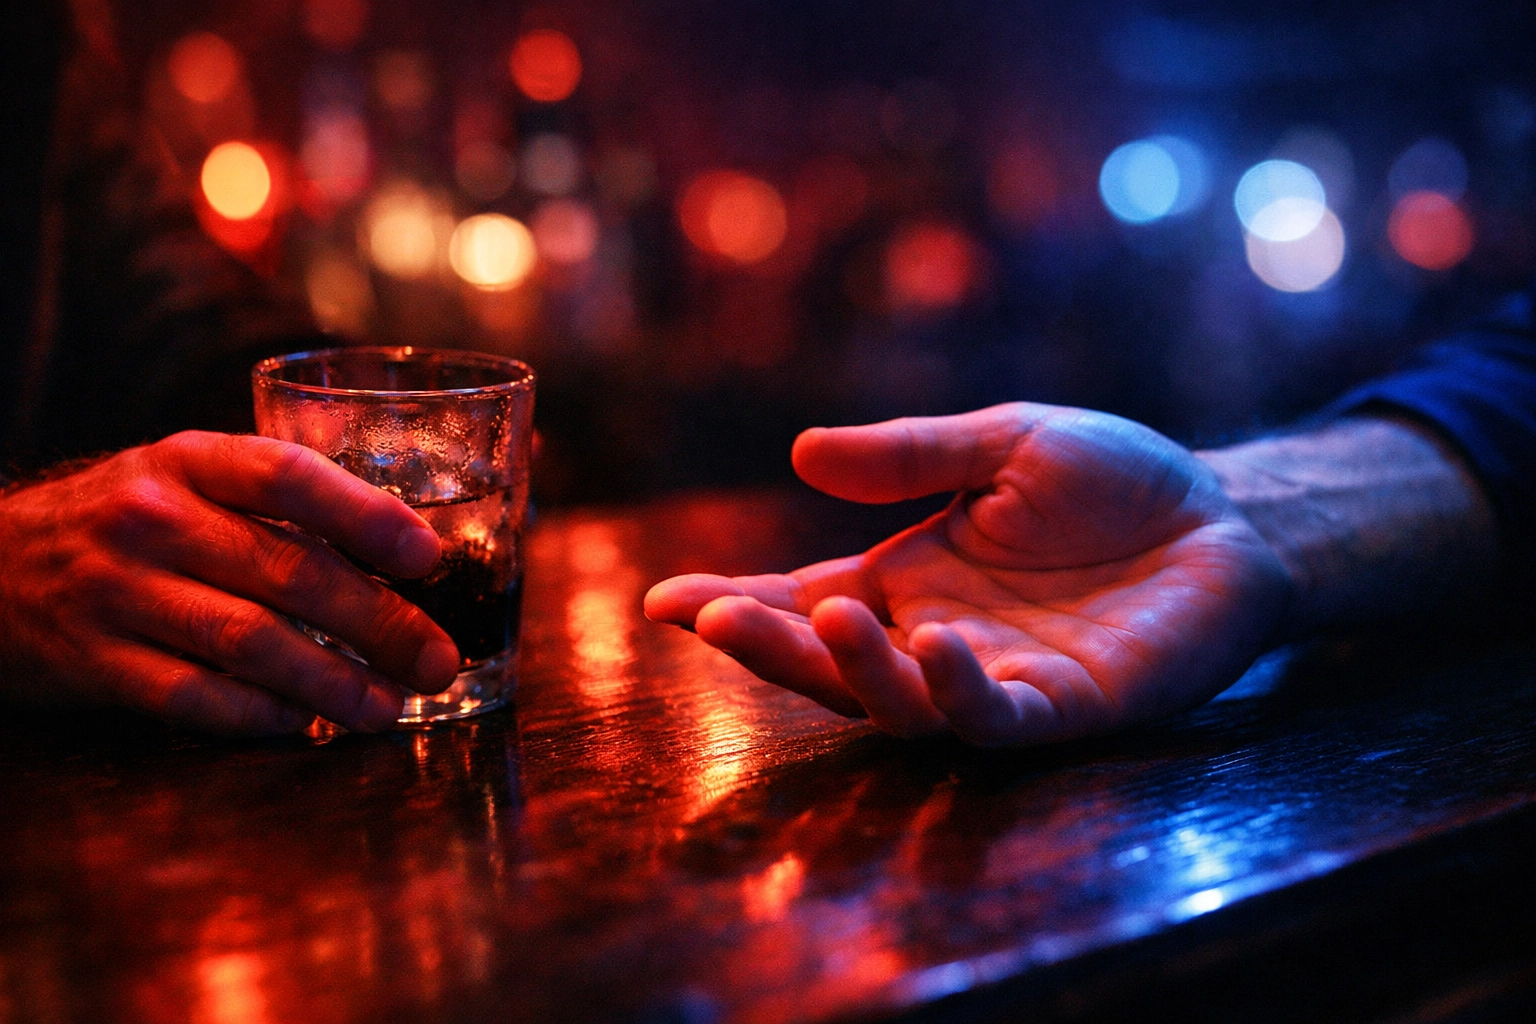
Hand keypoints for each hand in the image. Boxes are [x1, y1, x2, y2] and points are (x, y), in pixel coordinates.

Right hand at [0, 432, 460, 733]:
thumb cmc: (131, 520)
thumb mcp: (190, 480)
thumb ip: (280, 506)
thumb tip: (411, 556)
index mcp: (191, 460)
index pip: (289, 476)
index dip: (365, 516)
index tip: (427, 558)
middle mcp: (152, 517)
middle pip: (287, 571)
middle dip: (378, 624)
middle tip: (436, 660)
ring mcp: (116, 590)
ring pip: (248, 642)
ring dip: (332, 683)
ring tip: (388, 707)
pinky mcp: (91, 661)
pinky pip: (192, 697)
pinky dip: (258, 715)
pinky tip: (303, 724)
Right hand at [646, 403, 1290, 745]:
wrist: (1226, 514)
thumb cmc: (1113, 481)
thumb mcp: (1003, 443)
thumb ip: (911, 453)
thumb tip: (801, 451)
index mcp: (908, 579)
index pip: (802, 598)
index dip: (734, 605)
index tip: (662, 604)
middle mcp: (935, 639)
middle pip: (831, 662)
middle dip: (768, 647)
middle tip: (715, 619)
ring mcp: (995, 680)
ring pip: (900, 703)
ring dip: (854, 670)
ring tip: (830, 616)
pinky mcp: (1064, 708)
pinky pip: (996, 718)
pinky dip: (960, 691)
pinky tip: (940, 644)